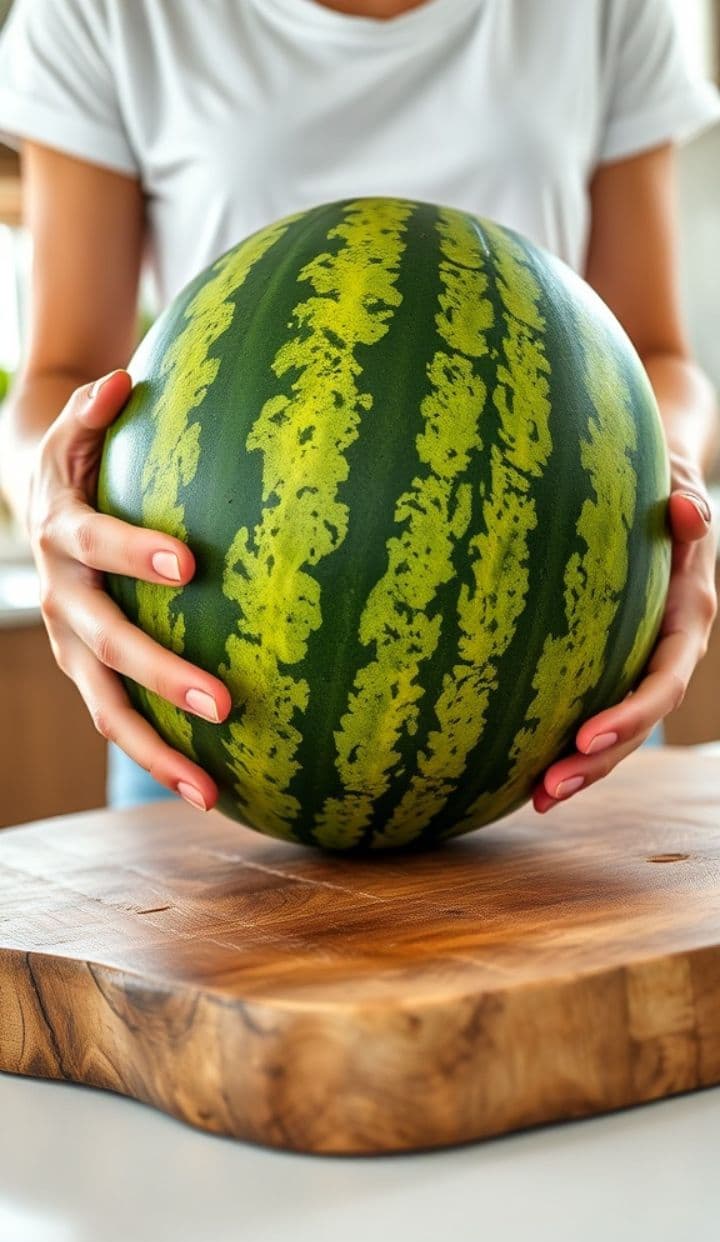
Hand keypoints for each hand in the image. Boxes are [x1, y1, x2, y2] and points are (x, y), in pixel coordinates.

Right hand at [27, 370, 231, 810]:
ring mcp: (69, 646)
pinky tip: (212, 791)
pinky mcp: (85, 674)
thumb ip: (95, 410)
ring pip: (106, 707)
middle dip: (161, 675)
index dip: (133, 552)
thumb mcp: (74, 430)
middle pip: (106, 644)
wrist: (34, 505)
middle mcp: (60, 598)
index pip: (95, 544)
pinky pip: (119, 722)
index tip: (188, 564)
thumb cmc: (76, 462)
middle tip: (224, 703)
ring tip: (211, 792)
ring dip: (156, 752)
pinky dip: (158, 759)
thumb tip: (123, 378)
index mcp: (62, 534)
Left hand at [533, 480, 716, 812]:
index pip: (662, 683)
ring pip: (617, 731)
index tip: (583, 737)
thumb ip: (686, 506)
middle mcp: (666, 653)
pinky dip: (565, 743)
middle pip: (637, 723)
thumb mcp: (678, 488)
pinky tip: (523, 771)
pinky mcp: (612, 665)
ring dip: (581, 769)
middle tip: (547, 787)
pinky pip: (594, 709)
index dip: (629, 716)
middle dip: (597, 762)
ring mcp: (639, 664)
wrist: (659, 493)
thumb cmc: (662, 486)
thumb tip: (689, 516)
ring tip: (535, 798)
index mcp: (689, 620)